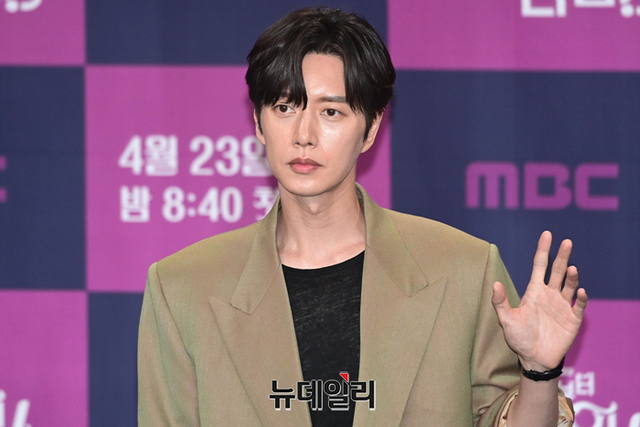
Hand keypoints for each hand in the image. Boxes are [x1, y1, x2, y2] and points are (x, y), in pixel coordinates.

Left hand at [491, 231, 587, 371]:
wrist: (534, 359)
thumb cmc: (519, 338)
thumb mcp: (506, 319)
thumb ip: (500, 302)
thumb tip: (495, 284)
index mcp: (534, 291)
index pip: (540, 266)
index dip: (543, 250)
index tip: (547, 234)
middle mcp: (550, 295)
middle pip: (557, 271)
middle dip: (562, 256)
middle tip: (566, 242)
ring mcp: (562, 306)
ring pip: (569, 285)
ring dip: (571, 277)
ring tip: (571, 268)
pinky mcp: (572, 319)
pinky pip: (578, 305)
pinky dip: (579, 298)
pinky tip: (579, 292)